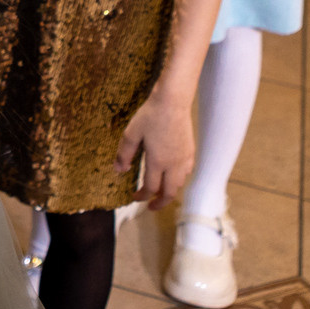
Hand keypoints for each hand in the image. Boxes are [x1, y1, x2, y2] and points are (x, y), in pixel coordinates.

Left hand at [117, 90, 196, 205]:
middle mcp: (173, 165)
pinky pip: (186, 172)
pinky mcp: (190, 151)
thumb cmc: (150, 116)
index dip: (142, 196)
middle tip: (151, 206)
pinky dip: (179, 179)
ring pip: (179, 184)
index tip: (134, 198)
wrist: (173, 102)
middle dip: (160, 203)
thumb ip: (125, 154)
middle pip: (169, 193)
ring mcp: (184, 159)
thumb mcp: (131, 133)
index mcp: (158, 162)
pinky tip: (172, 173)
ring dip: (169, 190)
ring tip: (159, 189)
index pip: (151, 188)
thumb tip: (119, 171)